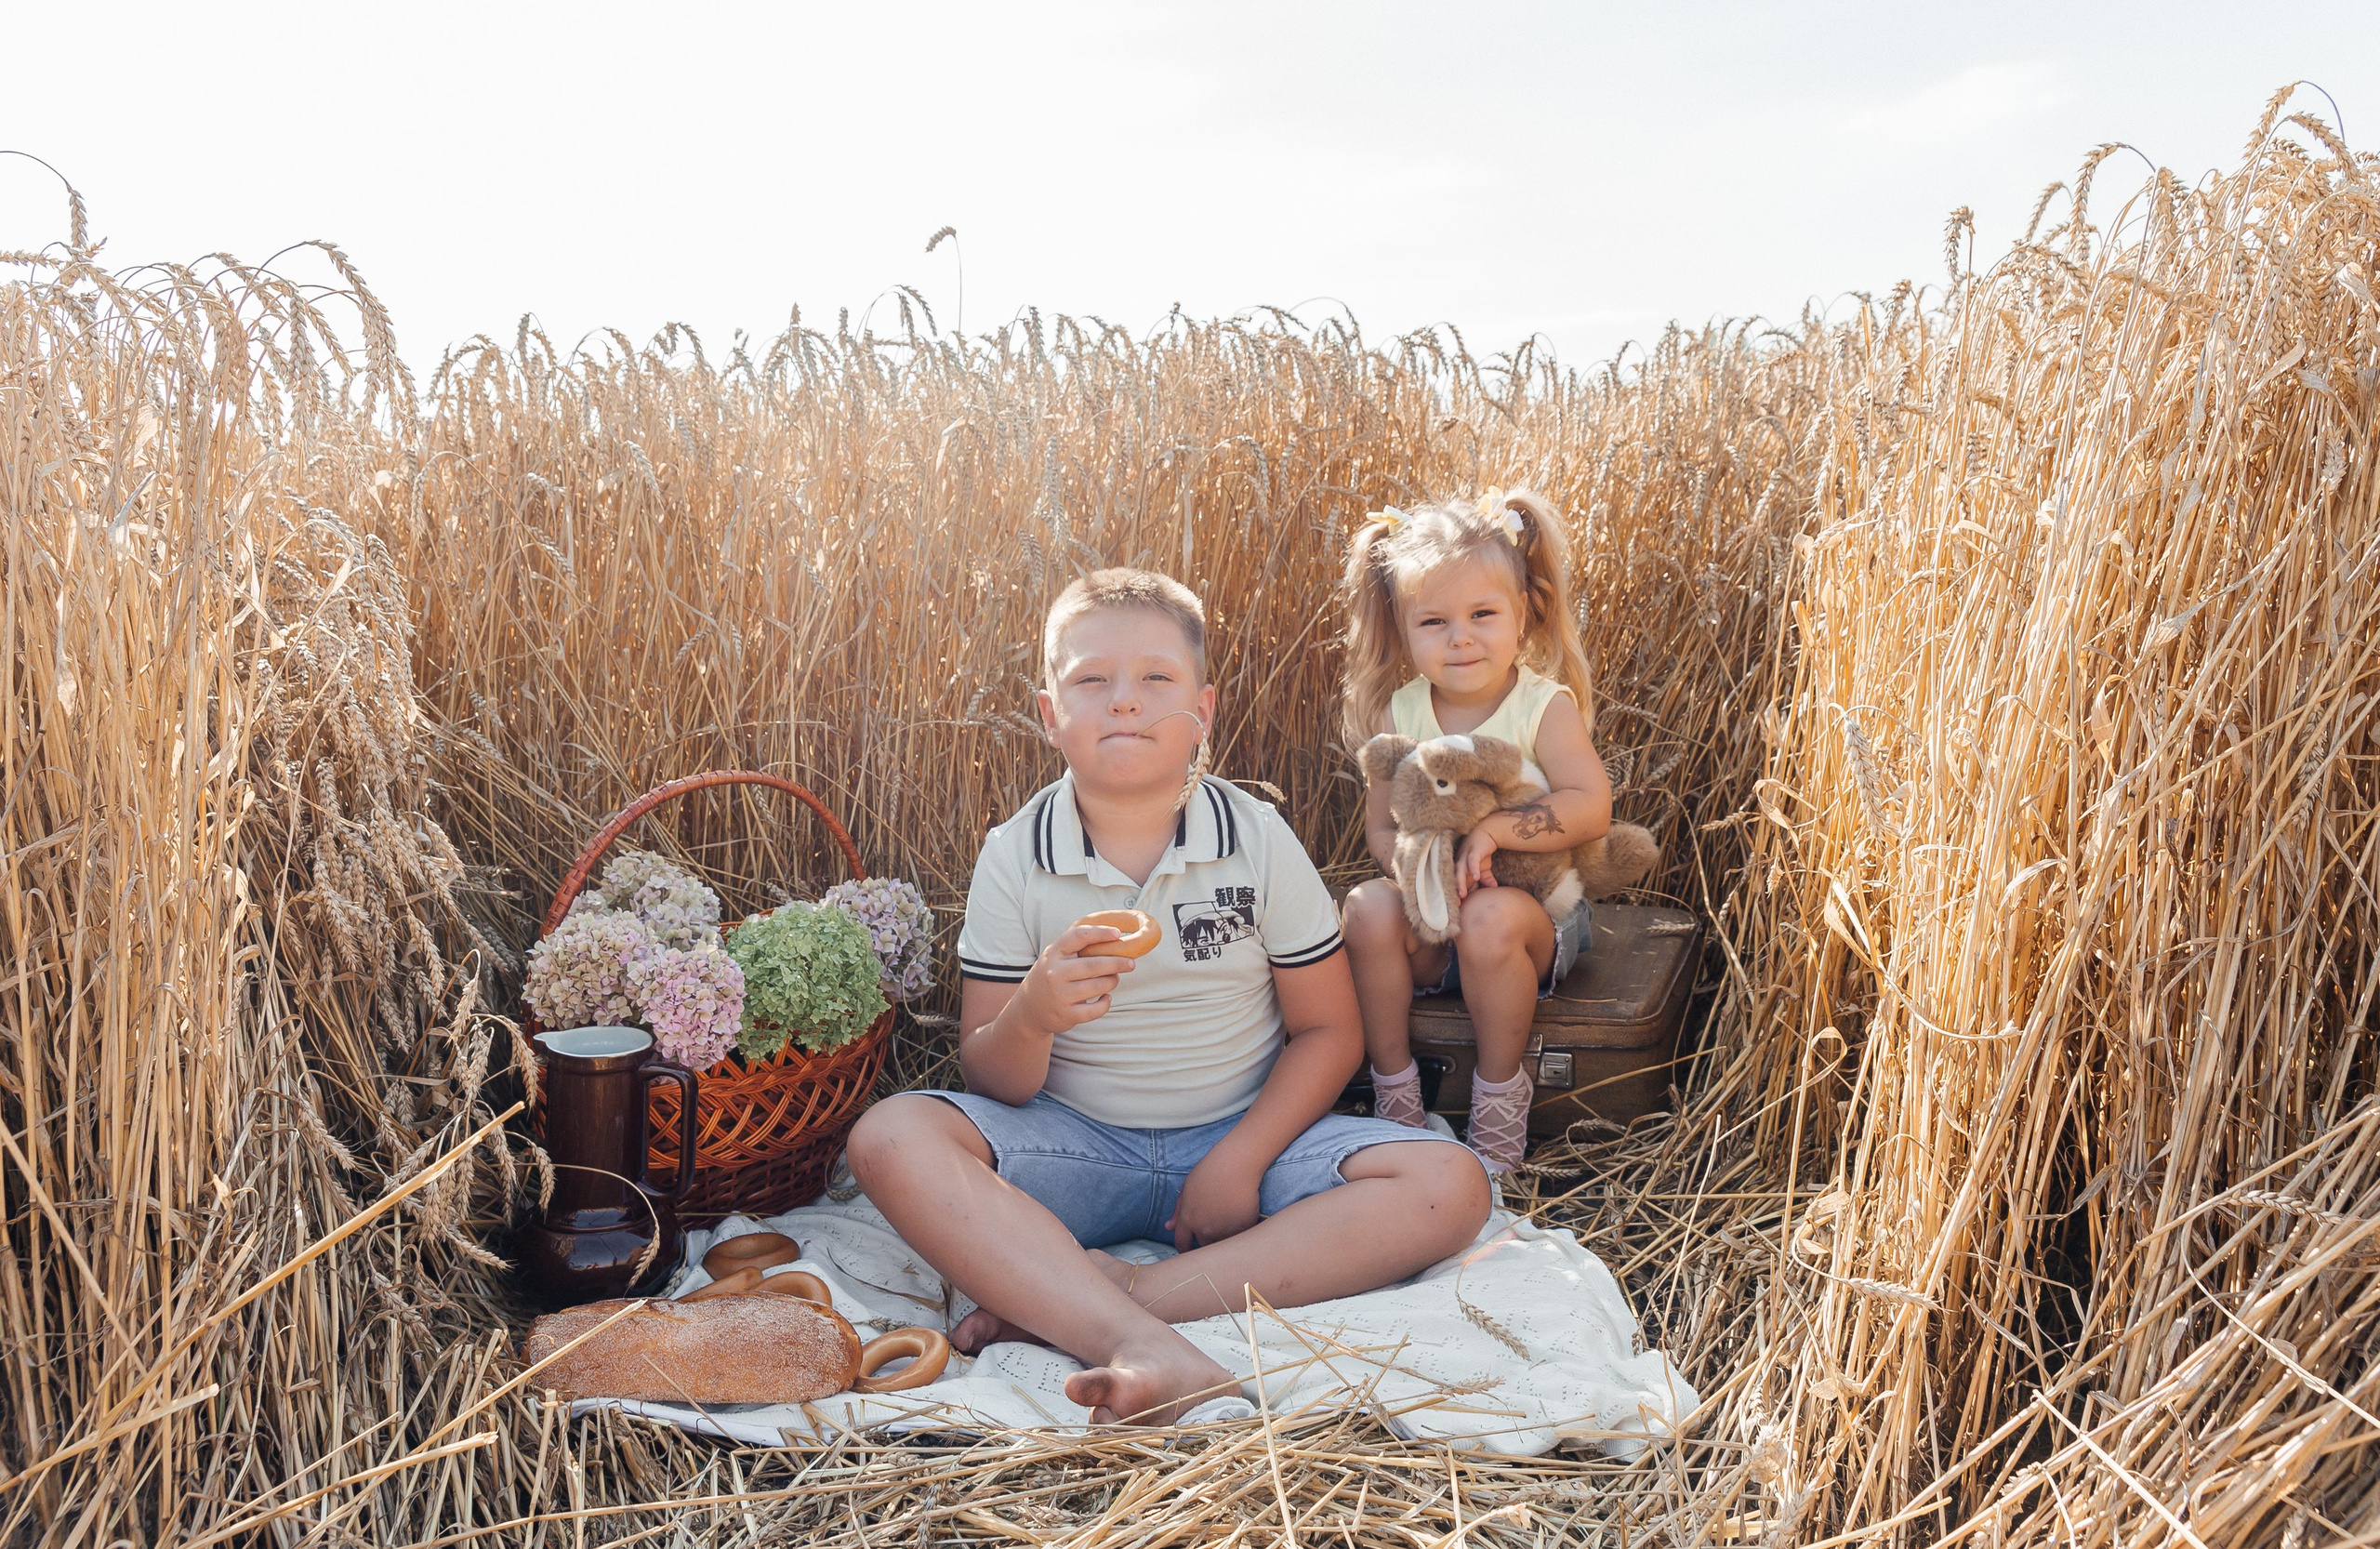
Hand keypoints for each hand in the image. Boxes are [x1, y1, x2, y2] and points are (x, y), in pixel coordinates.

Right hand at [1014, 924, 1137, 1035]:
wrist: (1029, 1008)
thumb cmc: (1051, 976)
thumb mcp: (1055, 956)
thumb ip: (1076, 946)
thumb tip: (1113, 936)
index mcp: (1054, 953)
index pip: (1078, 936)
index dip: (1099, 933)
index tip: (1118, 934)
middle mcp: (1055, 973)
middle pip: (1093, 965)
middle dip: (1117, 963)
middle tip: (1130, 963)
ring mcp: (1060, 995)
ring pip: (1097, 987)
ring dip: (1111, 982)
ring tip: (1114, 979)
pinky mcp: (1066, 1014)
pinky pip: (1095, 1009)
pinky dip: (1105, 1003)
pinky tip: (1106, 997)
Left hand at [1166, 1147, 1262, 1251]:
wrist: (1236, 1164)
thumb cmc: (1210, 1171)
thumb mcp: (1188, 1187)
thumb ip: (1179, 1210)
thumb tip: (1169, 1227)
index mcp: (1188, 1219)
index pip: (1181, 1243)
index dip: (1184, 1249)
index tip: (1188, 1250)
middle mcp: (1205, 1228)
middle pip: (1203, 1245)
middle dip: (1206, 1239)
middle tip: (1214, 1224)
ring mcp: (1225, 1230)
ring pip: (1223, 1242)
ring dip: (1224, 1235)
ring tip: (1228, 1216)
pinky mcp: (1243, 1228)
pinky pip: (1241, 1235)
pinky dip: (1240, 1228)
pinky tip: (1240, 1213)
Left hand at [1456, 828, 1499, 899]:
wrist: (1488, 833)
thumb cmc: (1482, 852)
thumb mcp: (1484, 869)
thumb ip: (1486, 880)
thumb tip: (1493, 891)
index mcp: (1460, 869)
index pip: (1456, 884)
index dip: (1455, 895)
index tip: (1456, 908)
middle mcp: (1459, 863)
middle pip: (1454, 879)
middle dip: (1453, 892)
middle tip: (1455, 905)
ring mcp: (1464, 856)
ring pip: (1460, 871)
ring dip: (1460, 883)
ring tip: (1462, 895)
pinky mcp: (1473, 851)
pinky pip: (1471, 861)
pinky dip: (1473, 869)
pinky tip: (1476, 877)